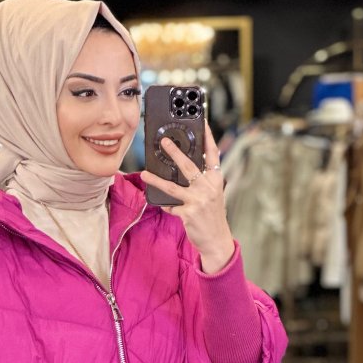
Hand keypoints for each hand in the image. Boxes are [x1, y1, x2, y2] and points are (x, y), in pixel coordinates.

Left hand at [140, 122, 234, 274]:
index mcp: (216, 179)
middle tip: (163, 142)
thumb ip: (203, 180)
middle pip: (188, 166)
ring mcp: (198, 200)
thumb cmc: (213, 216)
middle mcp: (208, 187)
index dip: (208, 137)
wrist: (217, 240)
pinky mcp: (189, 213)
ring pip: (173, 186)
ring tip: (145, 173)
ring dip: (157, 179)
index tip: (203, 122)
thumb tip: (185, 167)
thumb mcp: (213, 194)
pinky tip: (163, 205)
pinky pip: (171, 206)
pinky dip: (166, 206)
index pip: (213, 154)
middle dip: (174, 152)